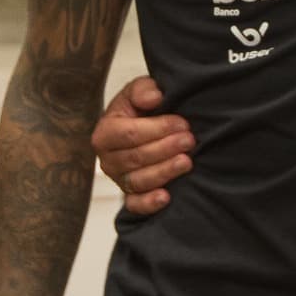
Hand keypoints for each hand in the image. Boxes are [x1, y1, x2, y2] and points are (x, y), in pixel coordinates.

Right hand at [91, 76, 193, 213]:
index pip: (130, 133)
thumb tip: (154, 98)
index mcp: (105, 132)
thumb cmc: (142, 108)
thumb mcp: (141, 90)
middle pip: (135, 158)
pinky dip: (149, 204)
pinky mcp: (131, 196)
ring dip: (164, 172)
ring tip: (187, 162)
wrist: (147, 125)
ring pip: (139, 181)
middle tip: (190, 140)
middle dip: (165, 149)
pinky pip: (135, 205)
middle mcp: (108, 159)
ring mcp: (119, 179)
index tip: (183, 124)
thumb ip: (143, 89)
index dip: (158, 129)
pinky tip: (166, 197)